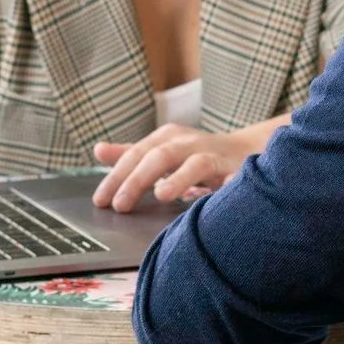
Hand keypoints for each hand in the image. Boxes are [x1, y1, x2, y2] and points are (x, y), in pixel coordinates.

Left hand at [90, 124, 255, 211]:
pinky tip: (217, 197)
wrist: (246, 150)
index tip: (101, 200)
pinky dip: (227, 187)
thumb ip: (131, 154)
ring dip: (179, 178)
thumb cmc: (196, 154)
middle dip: (138, 179)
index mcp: (168, 138)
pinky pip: (234, 179)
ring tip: (163, 195)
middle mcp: (189, 143)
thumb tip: (98, 149)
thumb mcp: (162, 150)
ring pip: (196, 163)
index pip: (136, 155)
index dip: (116, 177)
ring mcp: (215, 156)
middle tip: (120, 205)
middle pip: (160, 156)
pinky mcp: (239, 170)